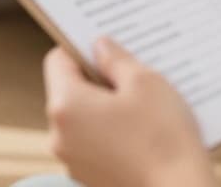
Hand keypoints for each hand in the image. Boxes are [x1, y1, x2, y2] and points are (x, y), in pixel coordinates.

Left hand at [42, 38, 215, 186]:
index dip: (80, 48)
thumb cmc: (164, 138)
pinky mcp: (89, 178)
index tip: (105, 48)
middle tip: (132, 75)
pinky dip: (111, 133)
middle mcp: (59, 135)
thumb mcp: (145, 82)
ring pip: (83, 119)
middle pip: (68, 91)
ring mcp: (72, 161)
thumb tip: (99, 47)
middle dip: (97, 79)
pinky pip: (94, 143)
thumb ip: (115, 59)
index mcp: (66, 105)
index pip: (57, 60)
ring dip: (105, 108)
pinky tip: (141, 133)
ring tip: (142, 107)